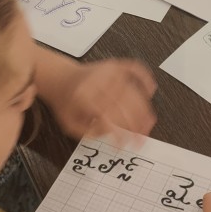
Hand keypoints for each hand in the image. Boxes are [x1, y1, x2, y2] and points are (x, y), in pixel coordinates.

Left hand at [39, 56, 156, 140]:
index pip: (108, 116)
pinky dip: (145, 78)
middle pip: (125, 104)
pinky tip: (150, 90)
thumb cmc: (66, 103)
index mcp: (84, 96)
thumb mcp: (69, 124)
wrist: (60, 78)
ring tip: (149, 124)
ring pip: (133, 91)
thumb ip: (88, 133)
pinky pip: (135, 68)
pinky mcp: (115, 65)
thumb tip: (113, 134)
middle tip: (141, 140)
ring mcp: (108, 71)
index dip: (119, 133)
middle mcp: (98, 81)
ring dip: (144, 110)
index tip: (123, 146)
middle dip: (136, 125)